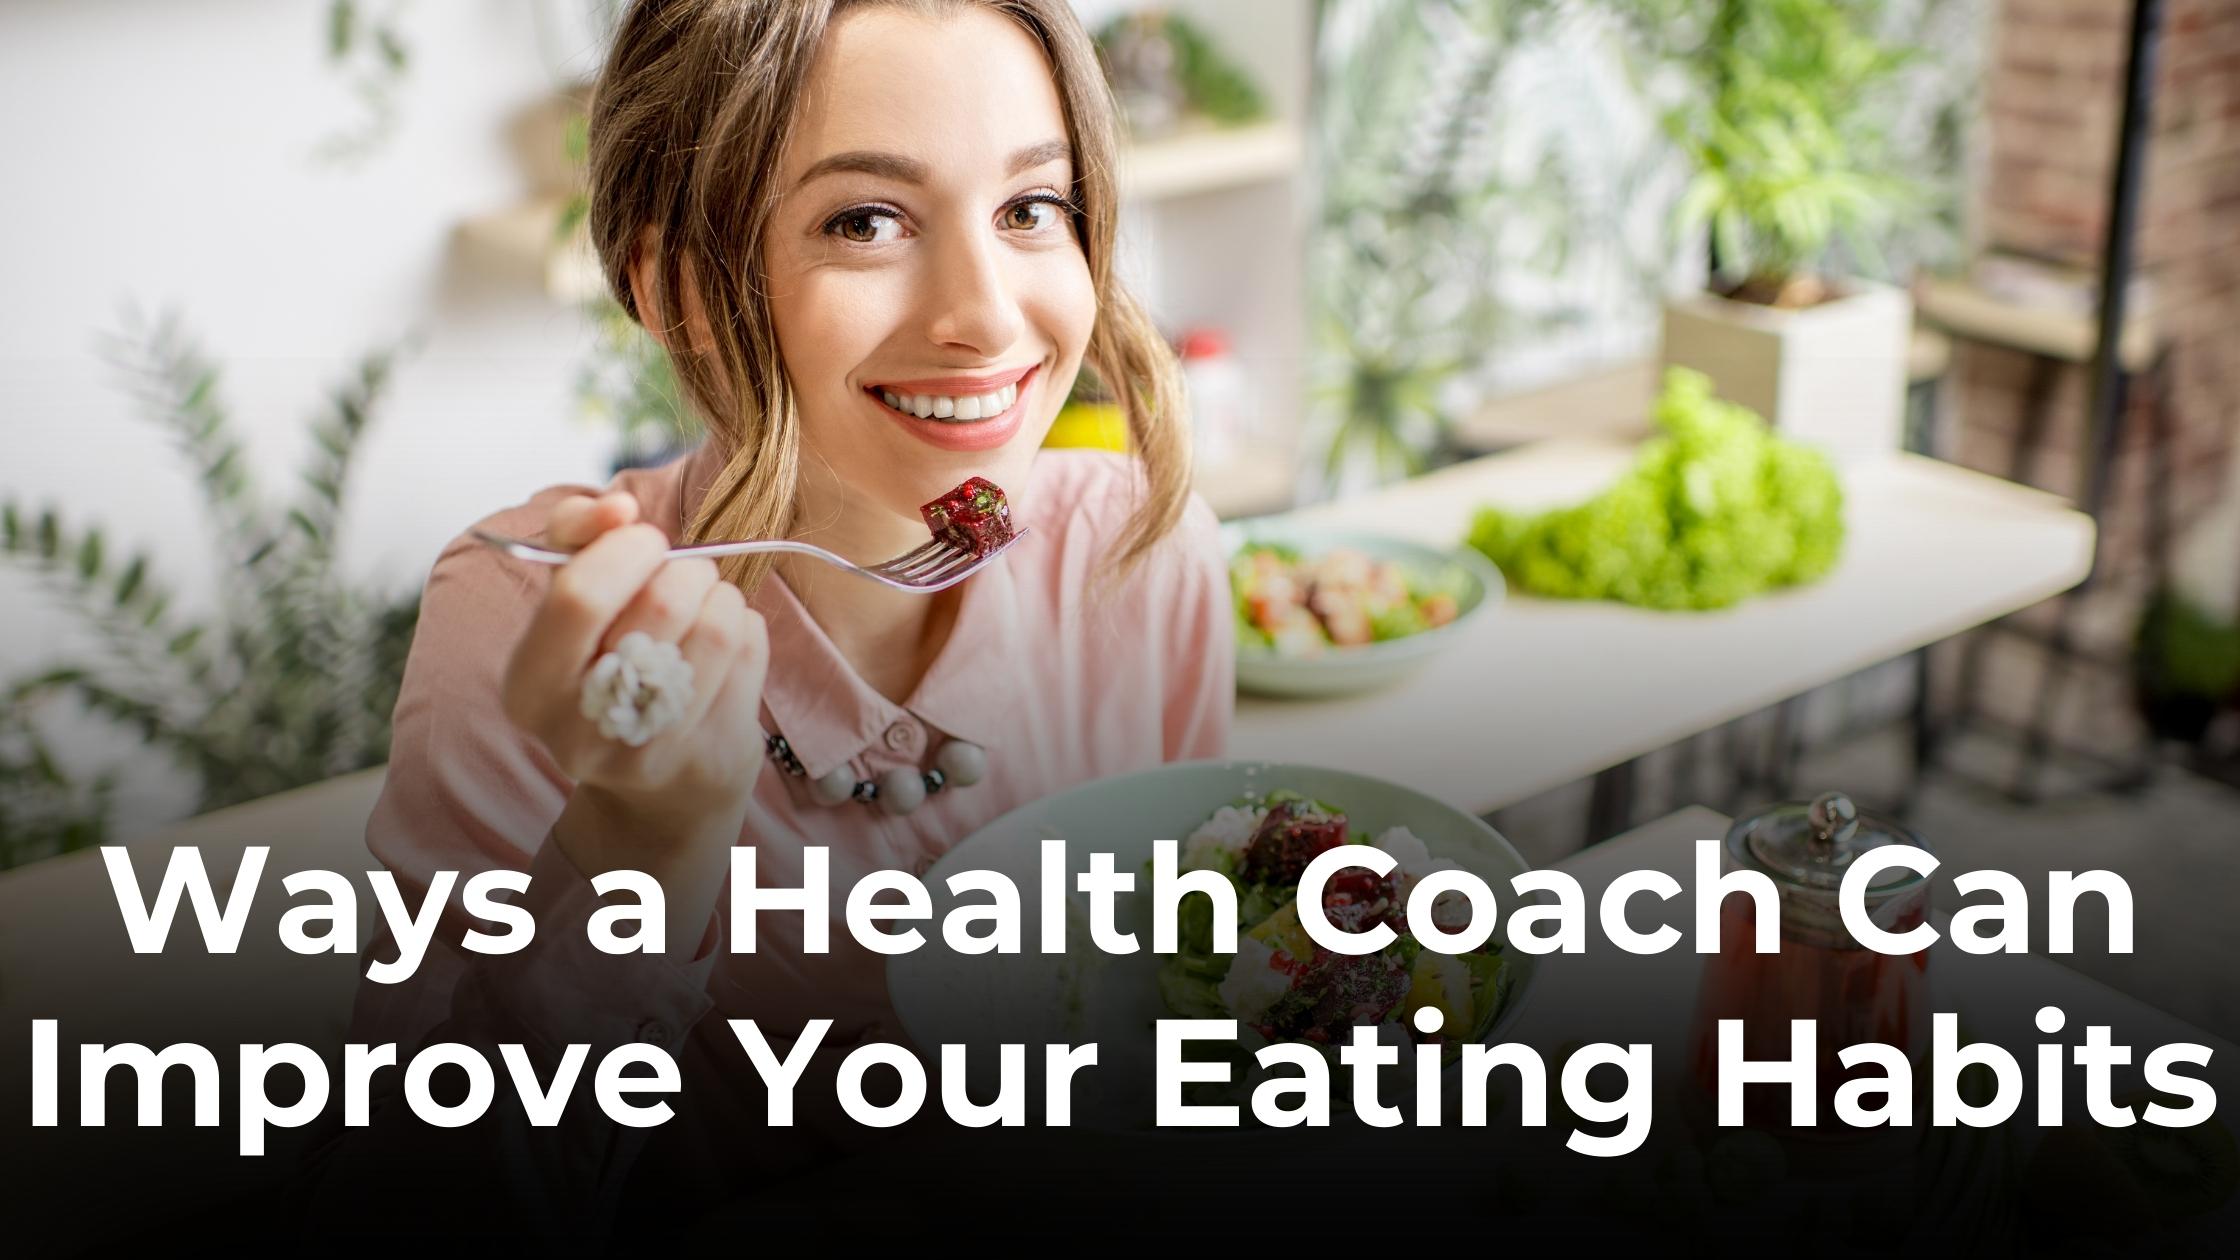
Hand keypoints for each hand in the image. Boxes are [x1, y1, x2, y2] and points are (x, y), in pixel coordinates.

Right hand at [500, 492, 768, 895]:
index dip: (625, 549)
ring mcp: (651, 751)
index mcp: (529, 687)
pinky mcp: (712, 753)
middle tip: (683, 574)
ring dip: (721, 596)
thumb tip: (617, 507)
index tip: (643, 539)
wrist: (657, 783)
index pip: (580, 595)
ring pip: (717, 623)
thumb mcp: (570, 600)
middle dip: (685, 568)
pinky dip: (746, 627)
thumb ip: (575, 536)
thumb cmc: (608, 663)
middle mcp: (581, 732)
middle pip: (662, 604)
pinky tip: (725, 644)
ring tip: (706, 605)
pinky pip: (750, 650)